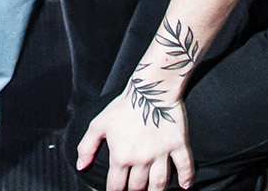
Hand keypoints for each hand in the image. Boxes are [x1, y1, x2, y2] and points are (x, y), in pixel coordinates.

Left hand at [76, 76, 193, 190]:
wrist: (149, 88)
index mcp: (121, 156)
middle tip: (134, 190)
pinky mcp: (177, 144)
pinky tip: (185, 186)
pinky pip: (184, 165)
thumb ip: (87, 146)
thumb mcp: (99, 124)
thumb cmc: (123, 106)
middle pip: (138, 187)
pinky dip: (187, 178)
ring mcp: (161, 153)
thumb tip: (80, 166)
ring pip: (160, 183)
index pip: (115, 186)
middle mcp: (141, 159)